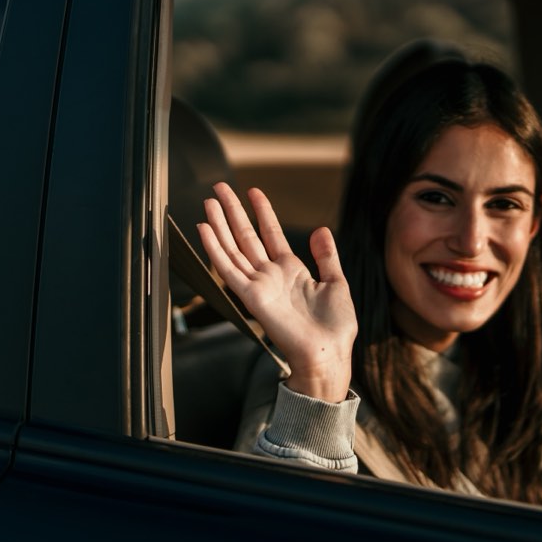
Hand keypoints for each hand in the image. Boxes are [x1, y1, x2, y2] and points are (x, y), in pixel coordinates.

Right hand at [198, 183, 356, 402]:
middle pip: (246, 237)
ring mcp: (258, 285)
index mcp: (291, 271)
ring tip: (209, 201)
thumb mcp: (336, 283)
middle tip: (220, 188)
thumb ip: (326, 256)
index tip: (253, 192)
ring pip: (233, 248)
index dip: (262, 212)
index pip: (271, 234)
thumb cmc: (335, 327)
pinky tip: (205, 229)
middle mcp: (271, 275)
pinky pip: (228, 268)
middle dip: (233, 212)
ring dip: (220, 225)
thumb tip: (321, 230)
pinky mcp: (250, 297)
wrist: (327, 353)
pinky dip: (215, 248)